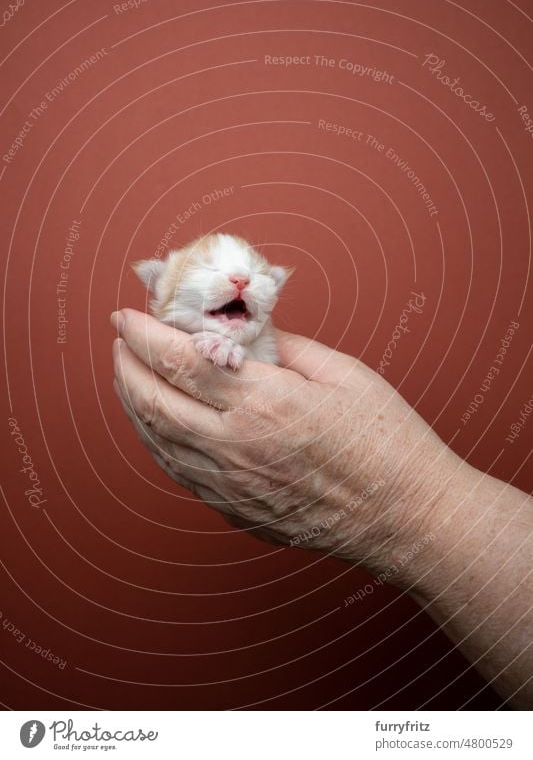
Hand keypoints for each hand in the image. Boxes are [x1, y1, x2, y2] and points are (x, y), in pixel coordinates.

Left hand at [110, 309, 458, 579]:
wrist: (406, 518)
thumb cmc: (387, 444)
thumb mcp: (343, 373)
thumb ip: (285, 347)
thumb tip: (248, 331)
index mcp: (265, 403)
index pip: (182, 361)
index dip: (145, 334)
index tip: (127, 314)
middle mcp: (236, 447)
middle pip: (153, 401)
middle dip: (127, 365)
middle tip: (121, 340)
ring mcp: (231, 486)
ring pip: (157, 440)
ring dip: (133, 402)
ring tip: (129, 374)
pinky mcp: (236, 511)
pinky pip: (179, 471)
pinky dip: (157, 439)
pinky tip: (157, 422)